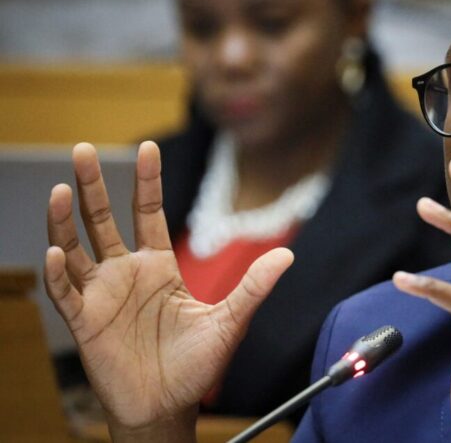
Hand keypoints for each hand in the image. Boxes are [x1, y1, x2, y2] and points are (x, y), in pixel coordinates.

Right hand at [43, 142, 292, 441]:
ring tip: (61, 189)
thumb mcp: (230, 322)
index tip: (146, 147)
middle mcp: (127, 273)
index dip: (146, 181)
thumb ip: (254, 287)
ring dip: (65, 220)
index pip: (149, 212)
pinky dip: (59, 273)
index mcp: (160, 267)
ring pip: (76, 247)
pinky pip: (66, 292)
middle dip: (93, 185)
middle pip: (103, 219)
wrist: (168, 408)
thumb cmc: (195, 367)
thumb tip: (287, 256)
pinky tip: (58, 252)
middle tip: (83, 150)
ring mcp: (102, 295)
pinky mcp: (84, 322)